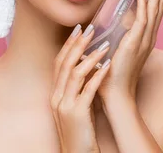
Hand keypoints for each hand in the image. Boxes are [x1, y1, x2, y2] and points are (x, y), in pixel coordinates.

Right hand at [50, 23, 111, 152]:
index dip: (68, 45)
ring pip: (75, 73)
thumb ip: (76, 89)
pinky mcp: (77, 114)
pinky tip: (108, 67)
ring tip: (104, 45)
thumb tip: (88, 68)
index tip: (77, 29)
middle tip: (89, 28)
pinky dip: (97, 76)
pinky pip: (87, 90)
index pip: (58, 62)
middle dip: (77, 44)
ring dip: (90, 57)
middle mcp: (56, 97)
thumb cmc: (80, 133)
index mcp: (55, 94)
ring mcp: (65, 106)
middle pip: (64, 63)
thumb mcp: (73, 108)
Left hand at [97, 0, 162, 103]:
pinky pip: (141, 20)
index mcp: (145, 33)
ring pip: (155, 7)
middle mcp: (149, 34)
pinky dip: (142, 5)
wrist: (115, 93)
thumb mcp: (117, 44)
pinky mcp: (134, 44)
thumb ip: (119, 30)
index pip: (156, 5)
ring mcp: (144, 38)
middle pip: (161, 2)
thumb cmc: (113, 71)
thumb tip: (114, 14)